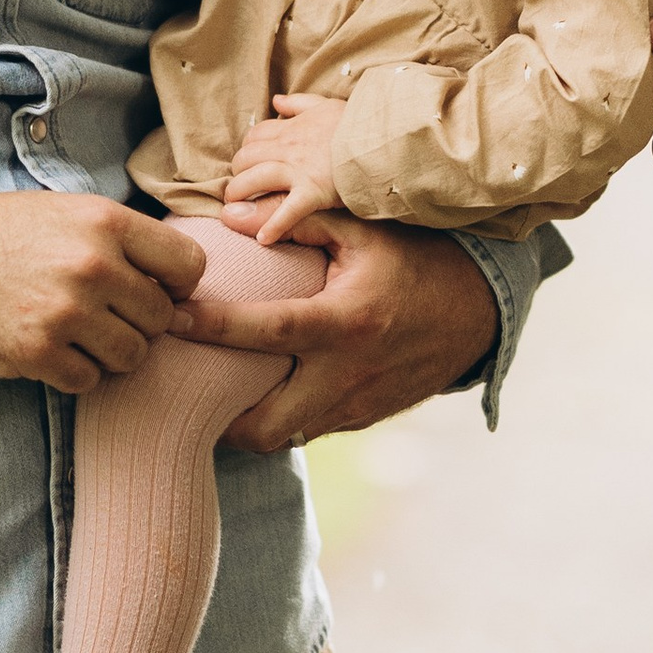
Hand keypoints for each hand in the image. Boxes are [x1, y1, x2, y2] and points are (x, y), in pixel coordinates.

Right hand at [0, 191, 206, 398]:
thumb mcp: (63, 212)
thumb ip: (121, 242)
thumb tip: (181, 290)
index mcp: (103, 220)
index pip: (188, 265)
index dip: (176, 284)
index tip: (152, 290)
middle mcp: (91, 264)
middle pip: (162, 317)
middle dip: (138, 322)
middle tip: (102, 315)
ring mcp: (64, 312)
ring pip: (132, 355)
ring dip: (110, 352)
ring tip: (76, 333)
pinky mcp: (35, 353)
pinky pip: (89, 380)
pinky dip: (74, 372)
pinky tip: (48, 349)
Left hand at [176, 214, 497, 450]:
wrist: (478, 309)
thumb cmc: (414, 259)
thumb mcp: (363, 231)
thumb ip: (299, 220)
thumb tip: (231, 216)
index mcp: (346, 322)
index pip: (267, 331)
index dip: (214, 327)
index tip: (174, 317)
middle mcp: (350, 374)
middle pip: (267, 424)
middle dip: (221, 419)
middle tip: (189, 389)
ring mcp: (360, 404)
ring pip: (287, 436)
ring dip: (251, 422)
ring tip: (218, 395)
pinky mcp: (367, 418)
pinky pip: (313, 429)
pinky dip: (286, 417)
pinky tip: (266, 392)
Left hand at [223, 94, 350, 246]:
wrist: (382, 139)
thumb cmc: (358, 123)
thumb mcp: (327, 105)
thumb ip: (299, 103)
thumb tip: (276, 101)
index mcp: (291, 128)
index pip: (254, 137)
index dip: (247, 151)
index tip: (250, 164)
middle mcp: (289, 148)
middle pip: (246, 158)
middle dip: (238, 174)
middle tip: (239, 190)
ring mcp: (299, 170)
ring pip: (255, 179)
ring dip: (242, 195)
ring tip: (236, 211)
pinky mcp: (313, 191)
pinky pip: (287, 211)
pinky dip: (274, 226)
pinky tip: (264, 239)